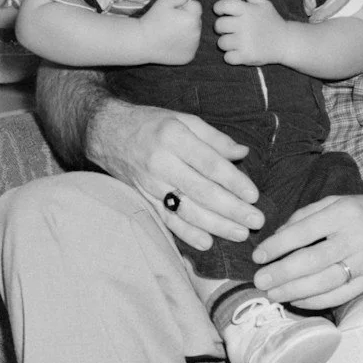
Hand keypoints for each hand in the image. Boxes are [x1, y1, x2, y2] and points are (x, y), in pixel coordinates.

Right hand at [84, 98, 260, 250]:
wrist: (106, 132)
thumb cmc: (151, 123)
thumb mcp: (183, 119)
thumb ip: (214, 138)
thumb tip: (243, 153)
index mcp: (174, 137)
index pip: (210, 164)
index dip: (234, 181)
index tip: (254, 196)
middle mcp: (161, 161)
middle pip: (201, 191)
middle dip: (231, 209)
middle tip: (256, 221)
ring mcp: (149, 183)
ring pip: (186, 209)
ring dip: (215, 225)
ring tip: (240, 234)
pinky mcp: (142, 198)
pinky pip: (166, 219)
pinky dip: (186, 233)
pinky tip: (207, 242)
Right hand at [136, 0, 201, 64]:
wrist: (142, 42)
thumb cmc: (152, 20)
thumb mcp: (164, 3)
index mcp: (192, 18)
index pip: (196, 6)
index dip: (184, 6)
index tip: (173, 12)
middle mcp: (196, 33)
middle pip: (197, 20)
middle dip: (188, 19)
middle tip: (170, 23)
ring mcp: (194, 47)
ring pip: (195, 33)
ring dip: (187, 31)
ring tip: (170, 33)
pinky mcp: (190, 56)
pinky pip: (191, 46)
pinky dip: (185, 44)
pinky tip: (172, 43)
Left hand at [212, 0, 290, 67]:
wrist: (286, 42)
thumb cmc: (272, 21)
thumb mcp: (264, 3)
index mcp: (248, 10)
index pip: (224, 5)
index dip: (219, 8)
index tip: (222, 12)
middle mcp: (245, 25)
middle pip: (219, 26)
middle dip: (222, 28)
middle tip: (230, 29)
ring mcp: (246, 42)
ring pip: (221, 43)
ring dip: (226, 43)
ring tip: (235, 42)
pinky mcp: (247, 56)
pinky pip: (228, 58)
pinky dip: (231, 57)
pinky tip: (239, 52)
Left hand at [251, 194, 362, 311]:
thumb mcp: (342, 201)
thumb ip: (309, 214)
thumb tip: (279, 234)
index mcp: (344, 213)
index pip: (303, 231)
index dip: (277, 246)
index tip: (259, 255)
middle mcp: (354, 238)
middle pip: (312, 260)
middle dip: (281, 273)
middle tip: (260, 280)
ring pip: (324, 282)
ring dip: (294, 291)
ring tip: (274, 294)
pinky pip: (339, 295)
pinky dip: (316, 301)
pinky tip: (298, 301)